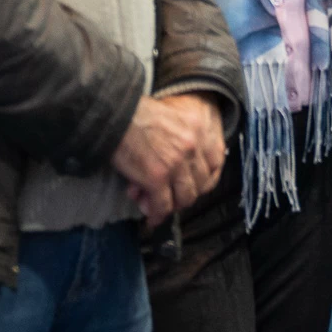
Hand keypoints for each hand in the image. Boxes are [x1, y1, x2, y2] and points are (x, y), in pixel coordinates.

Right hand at [113, 92, 225, 225]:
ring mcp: (176, 164)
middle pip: (200, 183)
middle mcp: (192, 147)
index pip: (216, 162)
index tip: (196, 185)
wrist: (116, 116)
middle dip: (186, 194)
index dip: (206, 178)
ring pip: (184, 198)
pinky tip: (151, 216)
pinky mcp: (157, 178)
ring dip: (172, 206)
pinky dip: (156, 214)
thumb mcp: (173, 118)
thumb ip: (182, 142)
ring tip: (159, 207)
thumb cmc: (139, 115)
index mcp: (199, 129)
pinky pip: (162, 205)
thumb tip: (178, 173)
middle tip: (172, 198)